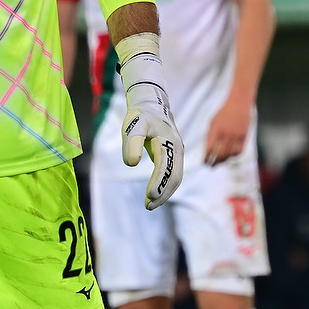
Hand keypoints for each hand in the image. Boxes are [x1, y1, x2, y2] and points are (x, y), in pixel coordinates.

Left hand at [118, 43, 183, 209]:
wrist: (152, 103)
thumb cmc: (140, 115)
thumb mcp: (132, 125)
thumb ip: (131, 143)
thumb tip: (132, 163)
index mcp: (167, 141)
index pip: (165, 166)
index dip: (158, 182)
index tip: (149, 196)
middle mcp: (177, 148)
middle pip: (175, 176)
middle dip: (163, 192)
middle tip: (148, 205)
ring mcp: (178, 152)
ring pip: (176, 177)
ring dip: (165, 192)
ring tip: (149, 204)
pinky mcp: (175, 155)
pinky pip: (174, 174)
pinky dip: (166, 186)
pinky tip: (155, 194)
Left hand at [203, 96, 251, 164]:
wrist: (239, 103)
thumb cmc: (224, 112)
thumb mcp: (213, 122)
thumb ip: (210, 135)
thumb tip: (208, 150)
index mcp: (216, 130)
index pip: (209, 149)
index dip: (206, 157)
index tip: (204, 162)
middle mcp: (226, 134)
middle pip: (220, 154)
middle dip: (214, 162)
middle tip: (211, 166)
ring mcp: (236, 136)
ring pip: (229, 154)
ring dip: (224, 160)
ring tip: (220, 162)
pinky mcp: (244, 136)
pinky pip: (239, 150)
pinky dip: (234, 155)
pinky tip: (230, 156)